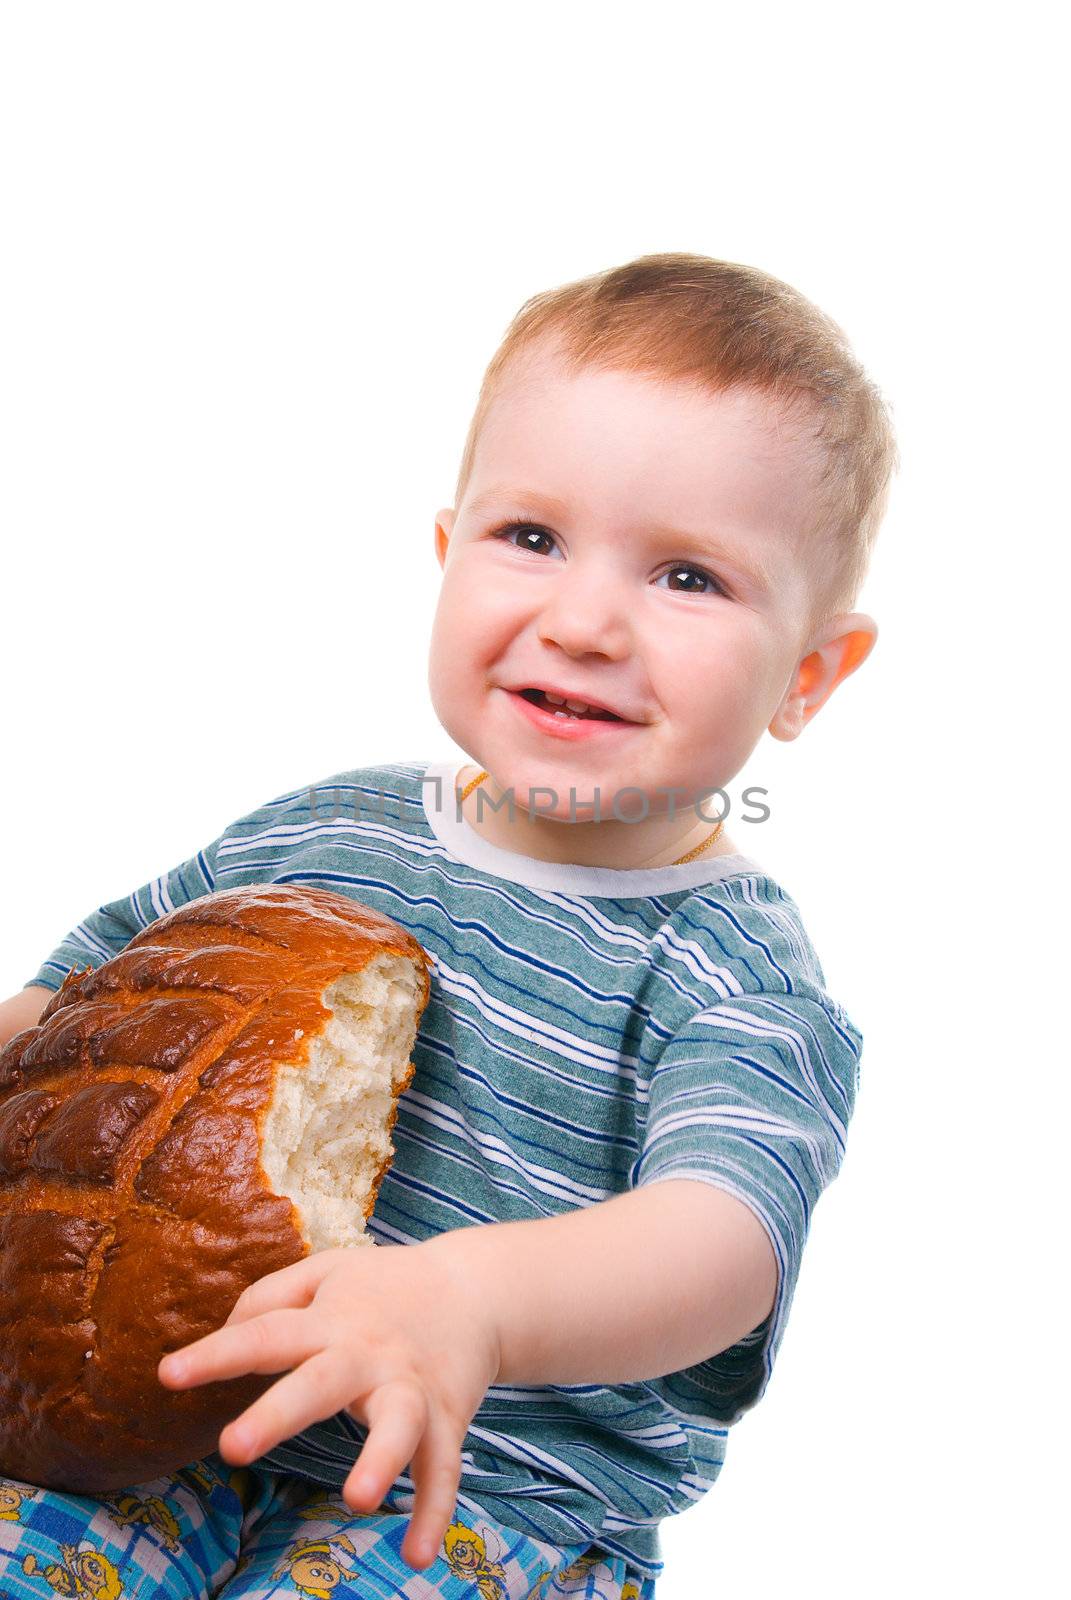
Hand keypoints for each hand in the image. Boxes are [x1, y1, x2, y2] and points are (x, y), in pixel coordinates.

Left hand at [156, 1237, 500, 1570]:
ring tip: (358, 1500)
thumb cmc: (385, 1287)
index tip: (168, 1376)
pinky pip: (442, 1470)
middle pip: (321, 1383)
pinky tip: (418, 1554)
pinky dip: (434, 1512)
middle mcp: (368, 1354)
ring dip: (381, 1460)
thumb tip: (224, 1336)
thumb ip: (269, 1298)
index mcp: (330, 1320)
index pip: (265, 1333)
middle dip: (279, 1414)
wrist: (477, 1289)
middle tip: (231, 1448)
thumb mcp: (326, 1272)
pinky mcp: (446, 1419)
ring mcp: (411, 1388)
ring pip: (399, 1425)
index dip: (217, 1354)